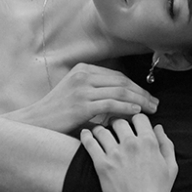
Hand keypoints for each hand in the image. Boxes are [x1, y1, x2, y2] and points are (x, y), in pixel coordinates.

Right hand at [6, 63, 158, 133]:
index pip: (118, 76)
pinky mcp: (82, 104)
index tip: (148, 97)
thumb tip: (123, 100)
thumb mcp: (76, 93)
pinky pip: (111, 104)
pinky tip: (137, 113)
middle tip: (155, 104)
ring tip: (151, 110)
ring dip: (140, 101)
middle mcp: (83, 75)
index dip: (137, 86)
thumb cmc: (57, 112)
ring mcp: (82, 89)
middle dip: (142, 93)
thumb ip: (96, 92)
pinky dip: (127, 107)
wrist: (36, 121)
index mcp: (83, 69)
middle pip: (122, 82)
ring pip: (120, 91)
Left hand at [80, 115, 176, 191]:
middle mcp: (131, 144)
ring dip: (100, 130)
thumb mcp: (170, 168)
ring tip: (98, 133)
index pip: (139, 118)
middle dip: (117, 124)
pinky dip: (86, 136)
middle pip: (119, 121)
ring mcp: (115, 153)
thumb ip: (166, 145)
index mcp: (149, 143)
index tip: (130, 124)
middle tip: (113, 128)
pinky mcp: (101, 164)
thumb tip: (158, 127)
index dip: (135, 119)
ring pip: (102, 130)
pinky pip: (89, 143)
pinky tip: (84, 134)